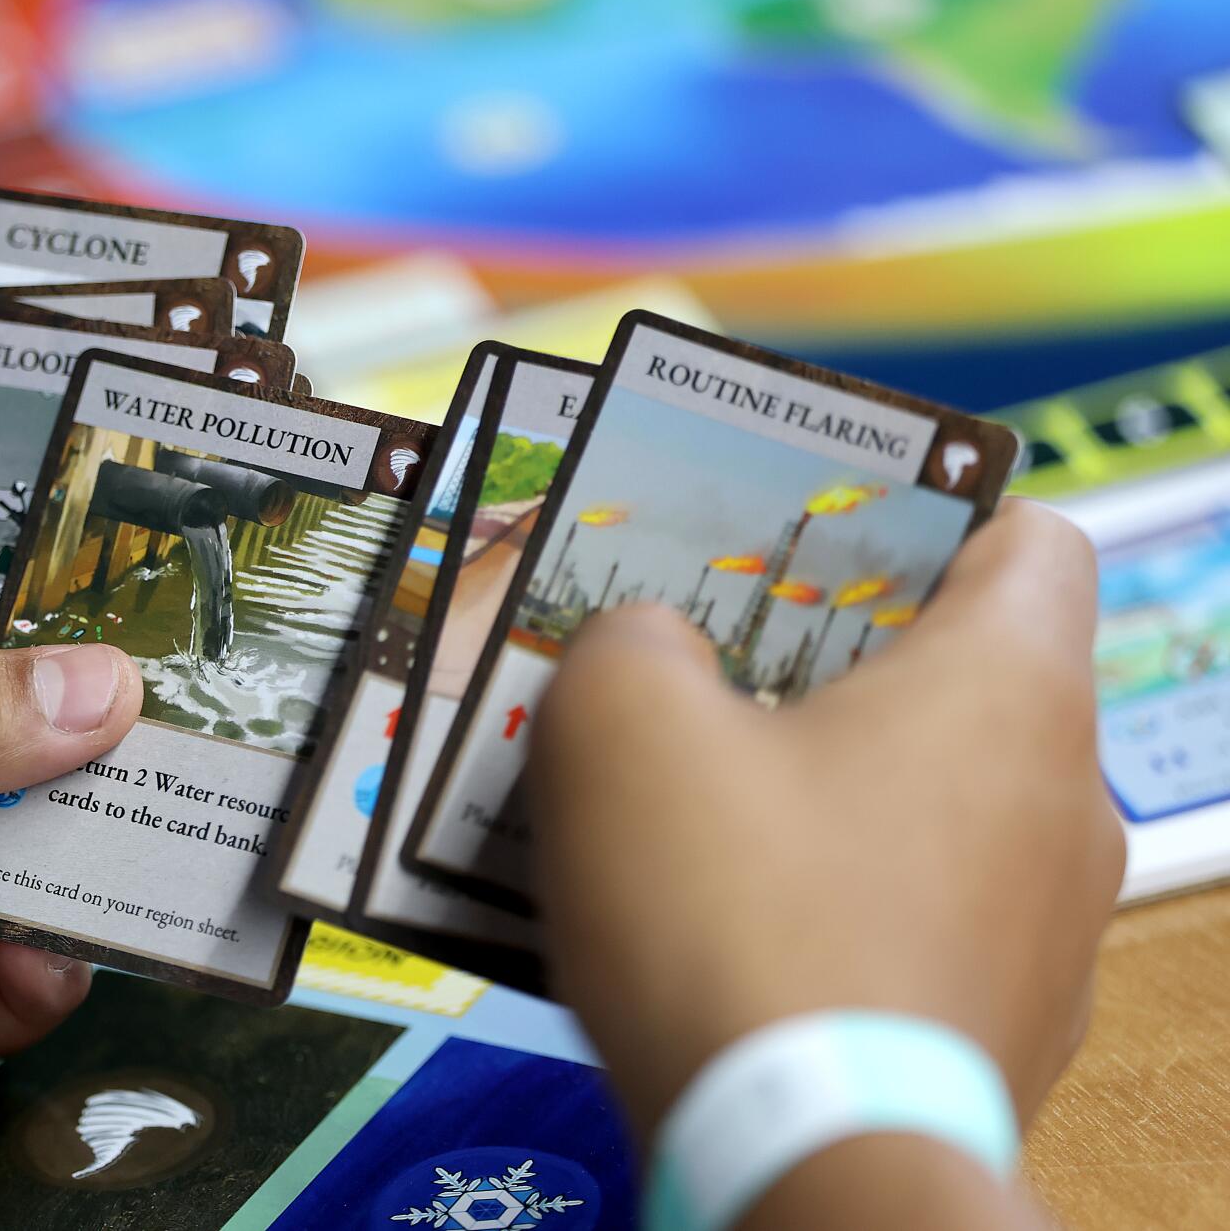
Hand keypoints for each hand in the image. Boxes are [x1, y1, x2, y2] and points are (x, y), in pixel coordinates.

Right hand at [527, 499, 1121, 1135]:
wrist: (806, 1166)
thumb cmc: (736, 928)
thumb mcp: (619, 725)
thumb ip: (630, 642)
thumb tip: (650, 652)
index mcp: (1006, 684)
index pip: (1027, 536)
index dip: (924, 518)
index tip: (826, 546)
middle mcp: (1064, 796)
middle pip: (965, 678)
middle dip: (837, 668)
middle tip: (719, 680)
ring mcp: (1051, 925)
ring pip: (940, 806)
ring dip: (834, 795)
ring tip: (703, 819)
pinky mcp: (1010, 1024)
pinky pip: (925, 918)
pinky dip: (846, 905)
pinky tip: (738, 933)